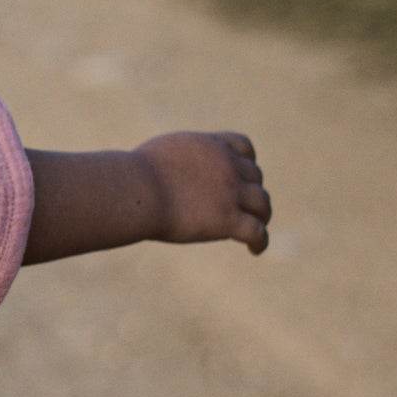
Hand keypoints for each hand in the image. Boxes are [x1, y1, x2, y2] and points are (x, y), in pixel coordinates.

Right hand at [137, 130, 271, 254]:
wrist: (136, 189)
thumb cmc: (134, 175)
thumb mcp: (160, 155)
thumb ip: (176, 161)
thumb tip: (166, 173)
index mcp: (210, 146)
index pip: (243, 147)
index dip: (247, 161)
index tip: (242, 175)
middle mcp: (227, 166)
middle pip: (255, 177)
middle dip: (251, 191)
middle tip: (243, 208)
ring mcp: (231, 193)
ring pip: (262, 204)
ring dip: (262, 216)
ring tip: (256, 230)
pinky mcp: (228, 219)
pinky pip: (256, 232)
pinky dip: (260, 241)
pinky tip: (254, 250)